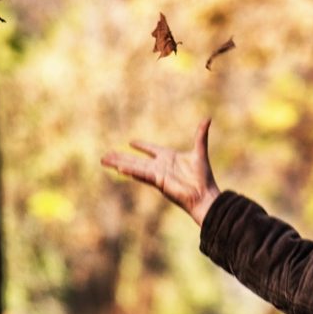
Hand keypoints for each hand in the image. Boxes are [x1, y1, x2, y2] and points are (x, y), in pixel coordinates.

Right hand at [101, 119, 220, 224]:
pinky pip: (142, 174)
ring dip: (119, 163)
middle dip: (121, 156)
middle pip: (136, 160)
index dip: (142, 146)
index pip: (152, 150)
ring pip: (134, 166)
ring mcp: (157, 174)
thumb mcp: (200, 151)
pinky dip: (131, 171)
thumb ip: (201, 135)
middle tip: (106, 155)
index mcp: (169, 158)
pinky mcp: (158, 181)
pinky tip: (119, 168)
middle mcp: (160, 166)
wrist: (204, 194)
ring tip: (104, 160)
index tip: (131, 142)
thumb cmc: (203, 177)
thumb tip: (207, 118)